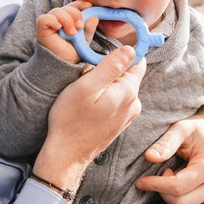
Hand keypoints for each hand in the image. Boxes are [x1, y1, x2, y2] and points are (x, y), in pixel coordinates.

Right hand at [33, 46, 144, 192]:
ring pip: (120, 86)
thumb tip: (129, 49)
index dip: (120, 53)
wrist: (67, 154)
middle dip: (108, 69)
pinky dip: (104, 96)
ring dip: (104, 83)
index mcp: (128, 92)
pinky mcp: (119, 122)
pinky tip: (89, 104)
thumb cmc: (71, 120)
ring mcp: (128, 114)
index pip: (136, 60)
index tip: (101, 57)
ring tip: (85, 92)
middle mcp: (133, 103)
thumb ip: (111, 66)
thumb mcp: (87, 86)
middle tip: (86, 76)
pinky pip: (116, 99)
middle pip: (127, 73)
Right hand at [36, 0, 97, 62]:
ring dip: (67, 20)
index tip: (89, 6)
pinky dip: (53, 21)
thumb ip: (89, 29)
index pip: (73, 5)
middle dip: (75, 14)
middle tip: (80, 27)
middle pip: (66, 7)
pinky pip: (44, 18)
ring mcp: (49, 23)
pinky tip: (58, 28)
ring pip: (57, 11)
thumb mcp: (85, 39)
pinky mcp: (41, 29)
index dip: (80, 4)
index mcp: (69, 18)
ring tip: (72, 33)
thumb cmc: (73, 51)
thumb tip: (94, 18)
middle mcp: (58, 19)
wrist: (64, 64)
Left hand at [136, 105, 203, 203]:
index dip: (155, 185)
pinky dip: (178, 195)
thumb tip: (149, 157)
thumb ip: (166, 142)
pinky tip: (178, 177)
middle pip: (180, 203)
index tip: (139, 181)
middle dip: (162, 191)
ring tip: (172, 171)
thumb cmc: (200, 128)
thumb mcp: (182, 127)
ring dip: (169, 193)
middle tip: (163, 169)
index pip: (178, 186)